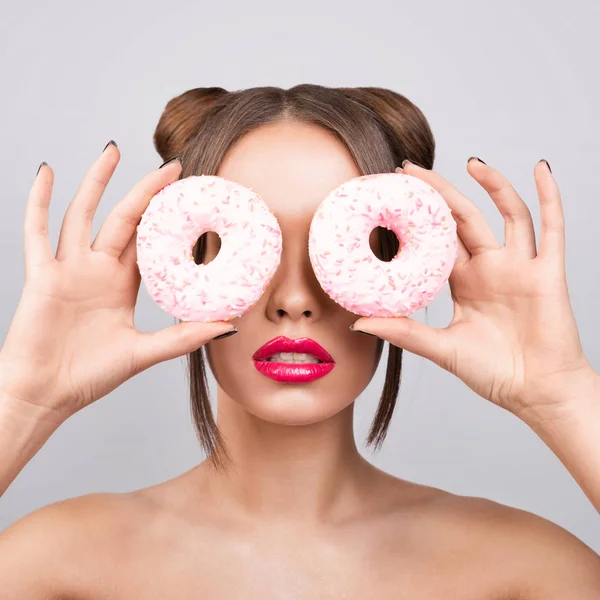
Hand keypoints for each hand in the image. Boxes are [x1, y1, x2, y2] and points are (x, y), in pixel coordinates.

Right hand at [0, 144, 235, 422]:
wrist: (45, 396)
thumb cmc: (89, 376)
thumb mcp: (144, 352)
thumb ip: (184, 337)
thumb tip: (230, 326)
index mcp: (122, 284)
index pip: (150, 242)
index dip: (169, 220)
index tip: (192, 197)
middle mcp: (97, 270)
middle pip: (124, 220)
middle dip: (146, 192)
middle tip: (172, 165)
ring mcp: (68, 270)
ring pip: (83, 215)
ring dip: (97, 182)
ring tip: (114, 150)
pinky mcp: (41, 277)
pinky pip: (36, 233)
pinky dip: (39, 203)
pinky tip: (46, 173)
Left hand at [352, 158, 593, 421]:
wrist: (536, 393)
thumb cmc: (493, 373)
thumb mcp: (441, 348)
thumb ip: (404, 332)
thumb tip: (358, 322)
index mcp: (464, 282)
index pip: (438, 239)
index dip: (418, 218)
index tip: (393, 196)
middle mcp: (490, 268)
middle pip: (464, 219)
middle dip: (440, 192)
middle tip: (411, 169)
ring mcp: (519, 267)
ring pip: (507, 214)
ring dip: (492, 186)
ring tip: (469, 162)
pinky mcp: (547, 273)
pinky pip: (551, 228)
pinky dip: (549, 197)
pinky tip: (540, 169)